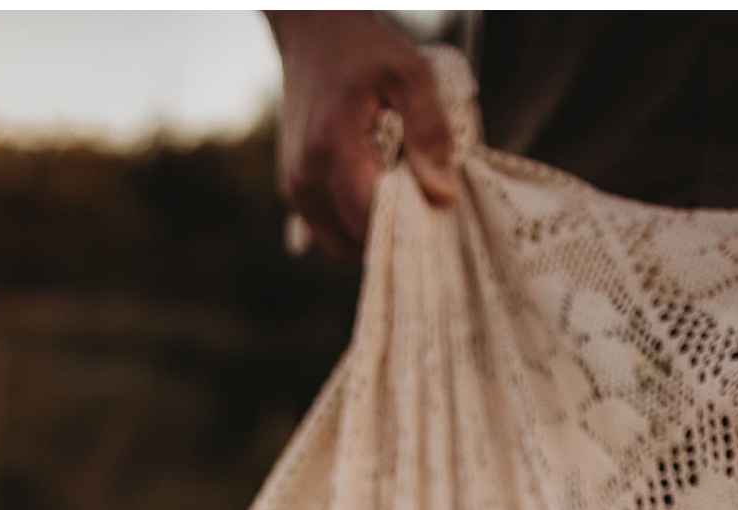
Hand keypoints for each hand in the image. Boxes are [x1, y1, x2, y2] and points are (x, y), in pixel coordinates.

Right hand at [267, 12, 455, 258]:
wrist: (314, 37)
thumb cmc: (365, 51)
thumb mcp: (410, 74)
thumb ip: (429, 131)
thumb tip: (443, 194)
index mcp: (331, 146)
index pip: (370, 217)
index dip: (406, 225)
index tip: (434, 209)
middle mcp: (305, 175)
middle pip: (356, 239)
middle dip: (392, 232)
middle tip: (420, 203)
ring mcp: (295, 187)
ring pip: (340, 244)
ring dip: (371, 234)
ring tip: (396, 199)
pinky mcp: (293, 192)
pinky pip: (329, 232)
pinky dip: (354, 226)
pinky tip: (374, 197)